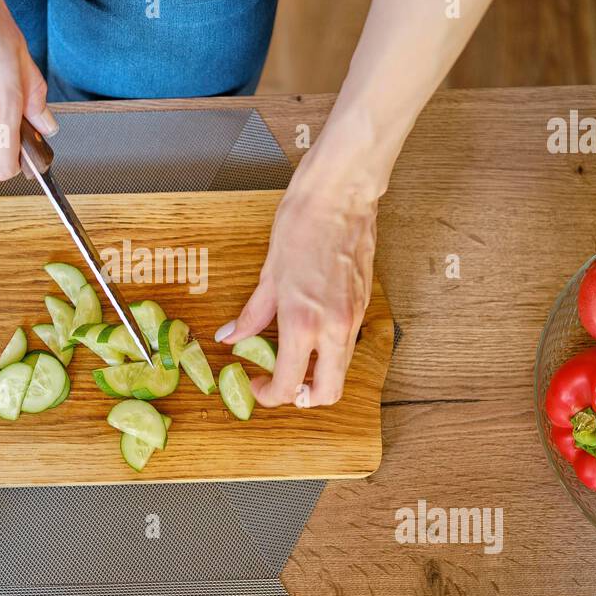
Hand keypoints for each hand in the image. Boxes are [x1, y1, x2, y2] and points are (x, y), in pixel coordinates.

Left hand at [216, 147, 378, 407]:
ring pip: (341, 371)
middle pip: (326, 393)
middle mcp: (334, 329)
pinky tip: (311, 336)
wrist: (340, 197)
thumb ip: (253, 314)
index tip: (257, 386)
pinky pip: (348, 346)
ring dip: (318, 376)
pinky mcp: (364, 307)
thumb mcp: (269, 275)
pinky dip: (330, 353)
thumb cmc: (302, 225)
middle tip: (279, 383)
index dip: (269, 395)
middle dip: (302, 398)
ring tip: (293, 359)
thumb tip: (231, 337)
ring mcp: (354, 319)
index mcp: (303, 323)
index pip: (288, 385)